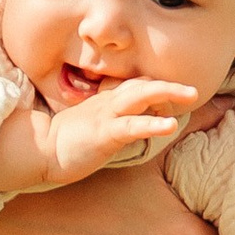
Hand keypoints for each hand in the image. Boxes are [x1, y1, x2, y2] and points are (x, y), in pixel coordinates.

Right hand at [39, 76, 198, 179]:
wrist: (39, 149)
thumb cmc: (66, 140)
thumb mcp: (93, 124)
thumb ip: (114, 120)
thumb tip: (136, 123)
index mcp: (107, 101)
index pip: (136, 86)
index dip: (156, 88)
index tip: (174, 97)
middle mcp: (109, 102)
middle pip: (143, 84)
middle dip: (170, 85)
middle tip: (195, 89)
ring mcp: (106, 116)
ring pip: (140, 96)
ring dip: (167, 93)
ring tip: (192, 94)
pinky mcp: (104, 133)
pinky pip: (131, 126)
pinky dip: (152, 123)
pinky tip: (171, 125)